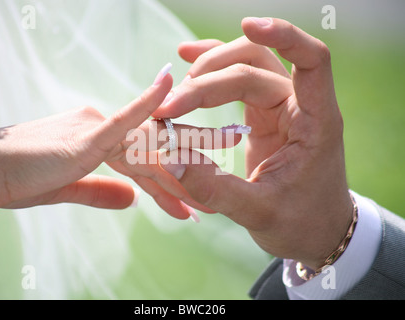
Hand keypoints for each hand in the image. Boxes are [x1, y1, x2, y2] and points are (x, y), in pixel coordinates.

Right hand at [0, 64, 240, 235]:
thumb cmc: (18, 180)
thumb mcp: (67, 188)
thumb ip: (101, 191)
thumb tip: (130, 201)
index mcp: (100, 138)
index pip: (146, 161)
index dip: (172, 180)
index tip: (195, 202)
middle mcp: (104, 127)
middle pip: (158, 147)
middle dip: (196, 159)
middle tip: (232, 158)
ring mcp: (98, 128)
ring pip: (151, 144)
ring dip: (190, 155)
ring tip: (228, 156)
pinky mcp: (88, 135)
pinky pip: (126, 119)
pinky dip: (149, 103)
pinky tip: (173, 88)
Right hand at [153, 18, 353, 269]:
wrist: (315, 230)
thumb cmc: (300, 222)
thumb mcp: (258, 213)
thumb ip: (214, 188)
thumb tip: (168, 160)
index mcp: (314, 124)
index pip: (312, 61)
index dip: (286, 35)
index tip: (249, 25)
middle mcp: (300, 107)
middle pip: (255, 65)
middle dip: (209, 78)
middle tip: (171, 107)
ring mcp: (281, 107)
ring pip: (246, 64)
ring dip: (210, 68)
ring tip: (176, 89)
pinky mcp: (264, 113)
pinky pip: (238, 79)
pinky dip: (214, 69)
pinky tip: (188, 59)